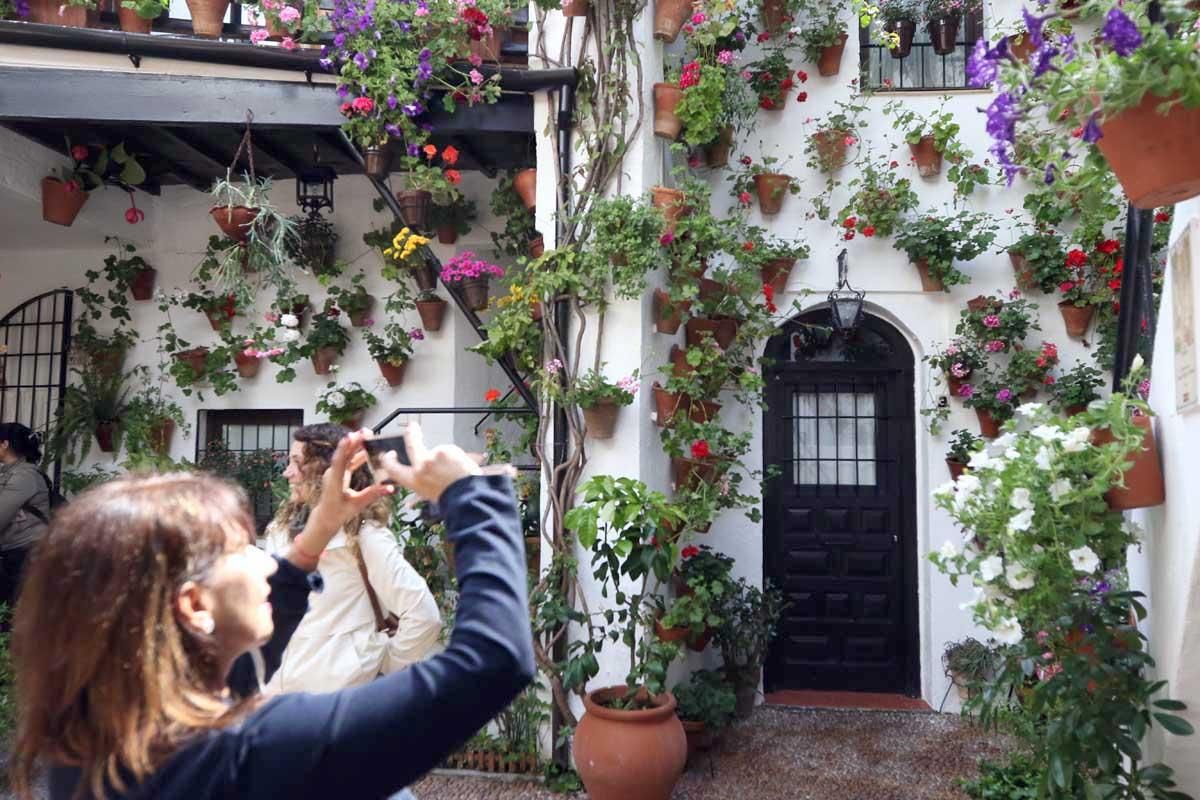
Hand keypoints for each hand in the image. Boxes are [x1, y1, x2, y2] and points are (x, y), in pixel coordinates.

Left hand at [288, 432, 393, 569]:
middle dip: (354, 441)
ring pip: (346, 455)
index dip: (344, 448)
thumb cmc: (338, 512)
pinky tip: (367, 449)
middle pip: (344, 454)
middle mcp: (333, 473)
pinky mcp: (339, 472)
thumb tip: (390, 488)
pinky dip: (356, 454)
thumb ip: (373, 495)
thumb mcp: (357, 505)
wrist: (326, 517)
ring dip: (356, 445)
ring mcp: (335, 472)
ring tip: (368, 436)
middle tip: (366, 431)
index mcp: (334, 482)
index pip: (339, 462)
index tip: (350, 436)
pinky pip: (348, 460)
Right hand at [377, 422, 480, 502]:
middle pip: (412, 444)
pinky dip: (455, 457)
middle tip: (412, 427)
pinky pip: (450, 450)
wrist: (468, 495)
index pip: (393, 469)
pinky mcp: (446, 450)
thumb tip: (413, 493)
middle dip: (412, 434)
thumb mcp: (429, 494)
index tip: (388, 455)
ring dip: (446, 458)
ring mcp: (433, 456)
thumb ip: (422, 484)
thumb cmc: (452, 498)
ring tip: (455, 471)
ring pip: (438, 451)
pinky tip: (460, 467)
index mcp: (414, 480)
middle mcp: (421, 466)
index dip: (388, 461)